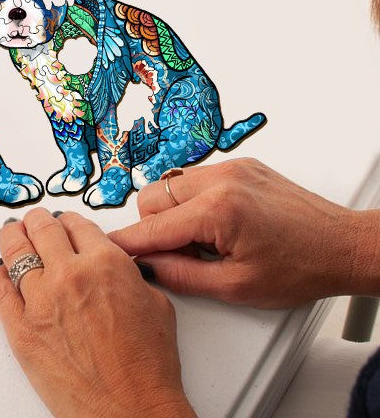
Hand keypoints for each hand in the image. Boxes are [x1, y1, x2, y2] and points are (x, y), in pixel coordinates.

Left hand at [0, 209, 194, 417]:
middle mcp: (70, 274)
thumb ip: (128, 274)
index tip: (64, 224)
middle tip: (35, 222)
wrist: (132, 412)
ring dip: (13, 237)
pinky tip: (0, 272)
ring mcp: (40, 300)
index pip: (76, 223)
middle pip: (41, 228)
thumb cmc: (148, 368)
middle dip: (38, 221)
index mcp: (105, 263)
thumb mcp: (156, 304)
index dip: (69, 222)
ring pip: (14, 250)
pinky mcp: (20, 328)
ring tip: (12, 234)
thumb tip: (114, 265)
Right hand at [108, 158, 371, 307]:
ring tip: (204, 240)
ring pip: (170, 183)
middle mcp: (219, 179)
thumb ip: (182, 276)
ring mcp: (230, 167)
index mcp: (217, 210)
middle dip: (155, 227)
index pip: (153, 227)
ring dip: (174, 212)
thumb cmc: (302, 268)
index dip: (128, 243)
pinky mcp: (240, 163)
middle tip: (181, 254)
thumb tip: (147, 268)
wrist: (343, 245)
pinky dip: (194, 199)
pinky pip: (195, 177)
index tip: (108, 250)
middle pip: (152, 197)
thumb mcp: (237, 287)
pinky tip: (217, 223)